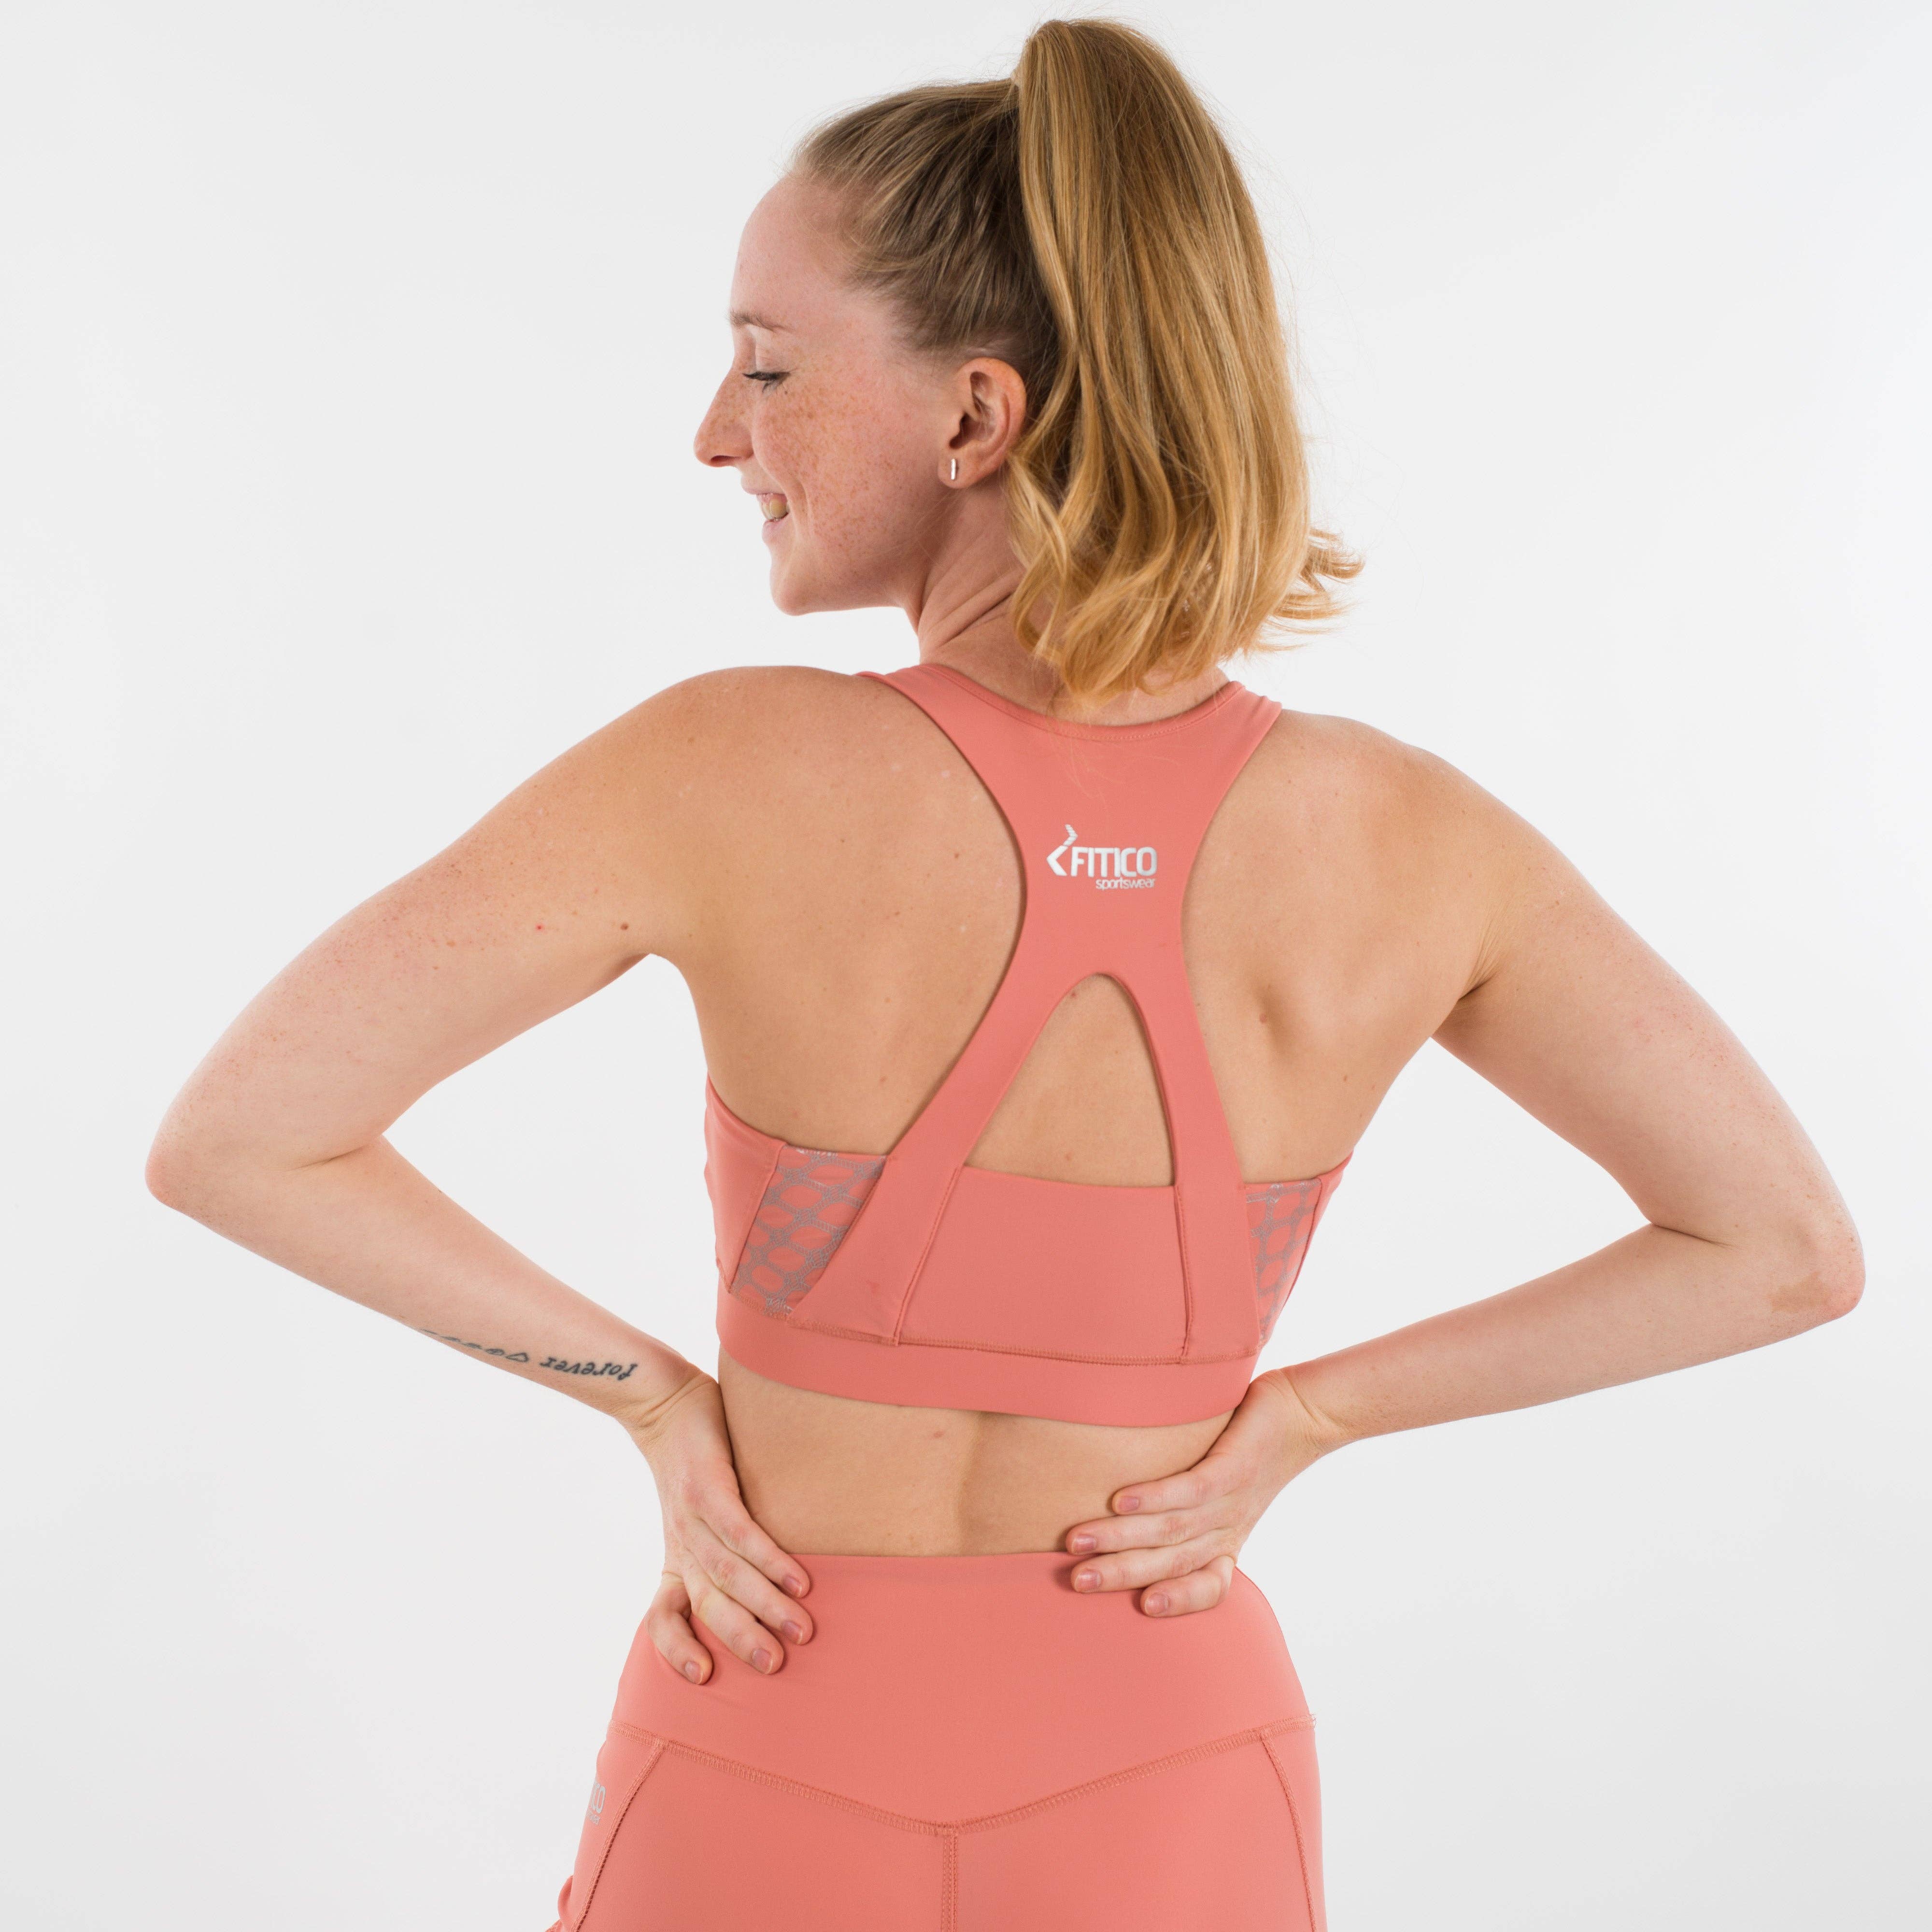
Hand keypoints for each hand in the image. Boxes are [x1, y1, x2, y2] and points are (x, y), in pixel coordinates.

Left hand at [625, 1367, 813, 1682]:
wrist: (665, 1404)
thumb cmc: (693, 1464)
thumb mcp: (697, 1518)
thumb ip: (724, 1552)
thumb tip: (777, 1587)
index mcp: (677, 1559)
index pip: (662, 1616)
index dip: (675, 1648)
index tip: (702, 1678)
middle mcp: (682, 1545)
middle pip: (707, 1604)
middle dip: (741, 1638)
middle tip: (775, 1666)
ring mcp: (692, 1518)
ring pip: (727, 1574)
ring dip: (764, 1605)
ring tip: (801, 1629)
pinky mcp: (709, 1487)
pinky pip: (740, 1532)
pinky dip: (768, 1559)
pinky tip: (798, 1578)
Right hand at [1061, 1368, 1348, 1615]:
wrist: (1304, 1413)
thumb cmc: (1252, 1451)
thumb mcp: (1224, 1491)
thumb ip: (1182, 1507)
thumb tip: (1115, 1509)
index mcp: (1227, 1541)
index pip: (1210, 1587)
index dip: (1180, 1602)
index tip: (1141, 1610)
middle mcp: (1229, 1527)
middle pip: (1172, 1562)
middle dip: (1120, 1574)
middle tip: (1075, 1582)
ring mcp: (1233, 1498)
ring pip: (1173, 1529)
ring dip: (1122, 1537)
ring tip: (1078, 1540)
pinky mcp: (1233, 1465)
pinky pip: (1191, 1489)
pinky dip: (1155, 1498)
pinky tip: (1121, 1499)